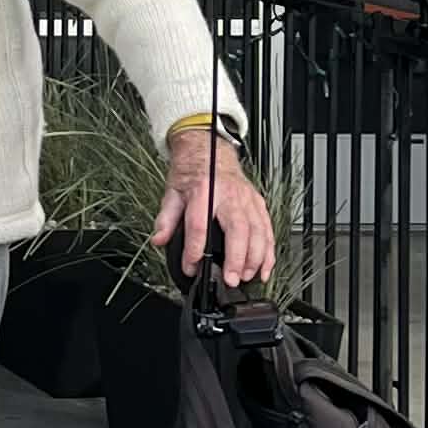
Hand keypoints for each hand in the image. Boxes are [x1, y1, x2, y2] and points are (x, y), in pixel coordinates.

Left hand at [154, 126, 276, 290]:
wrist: (210, 149)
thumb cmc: (192, 172)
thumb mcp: (172, 192)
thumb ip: (166, 218)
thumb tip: (159, 239)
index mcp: (204, 191)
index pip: (199, 225)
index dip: (195, 250)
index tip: (191, 267)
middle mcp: (229, 195)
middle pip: (238, 229)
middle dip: (236, 258)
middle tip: (230, 278)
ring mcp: (247, 199)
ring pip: (257, 231)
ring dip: (254, 258)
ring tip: (246, 276)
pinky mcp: (258, 204)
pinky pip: (267, 230)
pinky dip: (268, 253)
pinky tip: (264, 269)